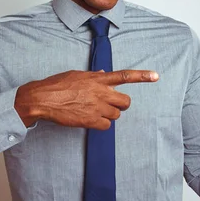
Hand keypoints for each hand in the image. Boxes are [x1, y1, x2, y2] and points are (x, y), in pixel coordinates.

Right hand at [14, 69, 158, 129]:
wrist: (43, 98)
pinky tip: (90, 120)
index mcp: (98, 79)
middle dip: (120, 105)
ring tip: (93, 111)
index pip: (124, 76)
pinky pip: (107, 126)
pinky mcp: (91, 120)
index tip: (156, 76)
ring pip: (116, 115)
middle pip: (125, 102)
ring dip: (108, 115)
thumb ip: (94, 76)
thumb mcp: (77, 75)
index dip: (142, 76)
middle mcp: (101, 92)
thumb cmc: (57, 85)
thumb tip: (105, 74)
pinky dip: (101, 125)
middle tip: (109, 105)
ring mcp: (97, 107)